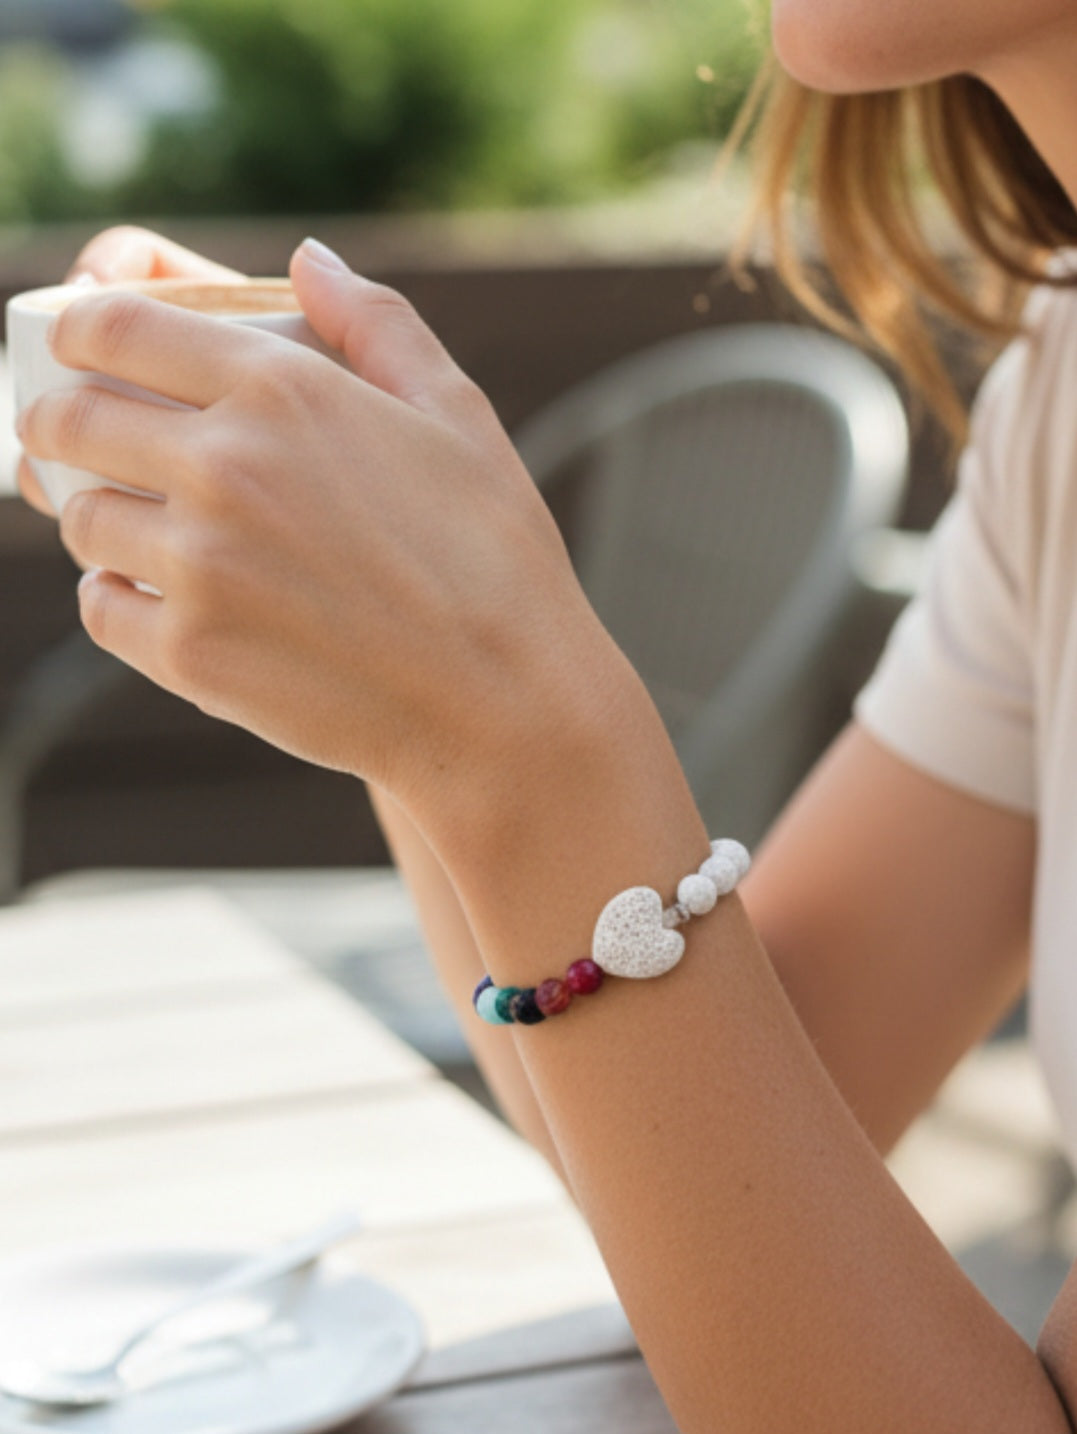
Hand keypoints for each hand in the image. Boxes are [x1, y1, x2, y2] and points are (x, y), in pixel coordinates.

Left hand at [17, 239, 623, 821]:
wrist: (504, 703)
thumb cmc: (494, 557)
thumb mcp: (457, 415)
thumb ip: (376, 323)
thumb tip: (307, 261)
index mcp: (280, 389)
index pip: (112, 330)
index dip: (76, 332)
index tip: (76, 350)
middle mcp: (223, 467)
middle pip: (68, 421)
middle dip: (56, 423)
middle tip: (73, 441)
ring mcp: (199, 566)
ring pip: (82, 520)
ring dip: (98, 516)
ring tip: (139, 529)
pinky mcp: (191, 654)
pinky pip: (100, 609)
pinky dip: (118, 599)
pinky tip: (163, 599)